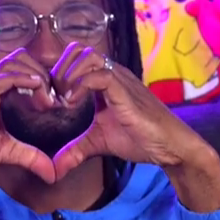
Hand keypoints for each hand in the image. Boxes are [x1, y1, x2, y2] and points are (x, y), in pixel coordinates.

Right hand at [0, 54, 61, 192]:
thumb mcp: (5, 152)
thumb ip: (30, 157)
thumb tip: (53, 173)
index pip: (19, 67)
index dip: (40, 78)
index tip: (54, 101)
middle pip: (19, 59)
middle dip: (42, 73)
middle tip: (53, 100)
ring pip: (13, 64)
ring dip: (36, 77)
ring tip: (47, 101)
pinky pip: (1, 79)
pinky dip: (23, 81)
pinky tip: (37, 93)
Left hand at [45, 46, 219, 209]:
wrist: (171, 147)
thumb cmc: (141, 138)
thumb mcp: (98, 143)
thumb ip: (75, 150)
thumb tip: (53, 169)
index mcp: (104, 80)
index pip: (74, 57)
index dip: (55, 74)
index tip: (48, 100)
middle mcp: (112, 73)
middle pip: (77, 49)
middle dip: (58, 71)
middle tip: (53, 99)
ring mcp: (120, 80)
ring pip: (87, 56)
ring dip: (67, 76)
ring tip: (63, 102)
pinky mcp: (126, 92)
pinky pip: (100, 75)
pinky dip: (80, 86)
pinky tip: (73, 104)